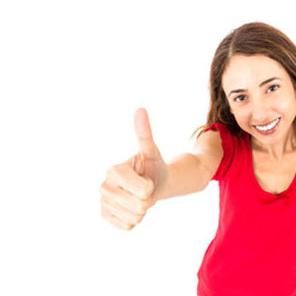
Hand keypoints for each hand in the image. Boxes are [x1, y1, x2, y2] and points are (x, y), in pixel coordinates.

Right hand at [100, 108, 168, 230]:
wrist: (149, 184)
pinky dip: (135, 220)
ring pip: (135, 217)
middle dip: (148, 200)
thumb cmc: (152, 167)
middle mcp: (103, 186)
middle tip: (144, 190)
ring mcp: (103, 202)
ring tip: (138, 198)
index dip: (150, 188)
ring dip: (143, 211)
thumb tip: (140, 110)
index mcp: (114, 170)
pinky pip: (128, 226)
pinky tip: (132, 208)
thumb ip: (145, 134)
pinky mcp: (105, 216)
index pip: (143, 190)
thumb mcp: (152, 152)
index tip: (146, 180)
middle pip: (140, 206)